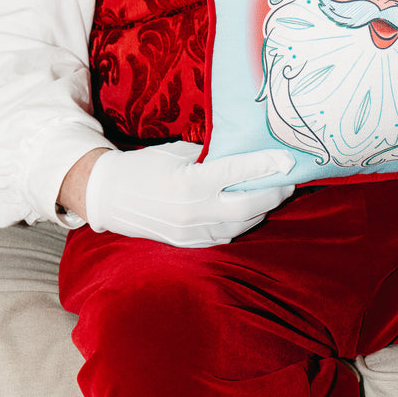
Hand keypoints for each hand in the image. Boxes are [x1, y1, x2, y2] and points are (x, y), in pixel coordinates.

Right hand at [85, 141, 295, 246]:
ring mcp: (191, 233)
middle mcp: (193, 212)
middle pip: (248, 206)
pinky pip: (225, 236)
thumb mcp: (177, 152)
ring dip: (261, 209)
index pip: (238, 173)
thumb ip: (211, 155)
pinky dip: (242, 223)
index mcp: (189, 183)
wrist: (108, 196)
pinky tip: (250, 210)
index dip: (267, 165)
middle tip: (289, 180)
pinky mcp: (188, 244)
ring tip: (274, 193)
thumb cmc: (143, 166)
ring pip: (240, 225)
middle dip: (274, 193)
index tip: (288, 159)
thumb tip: (245, 152)